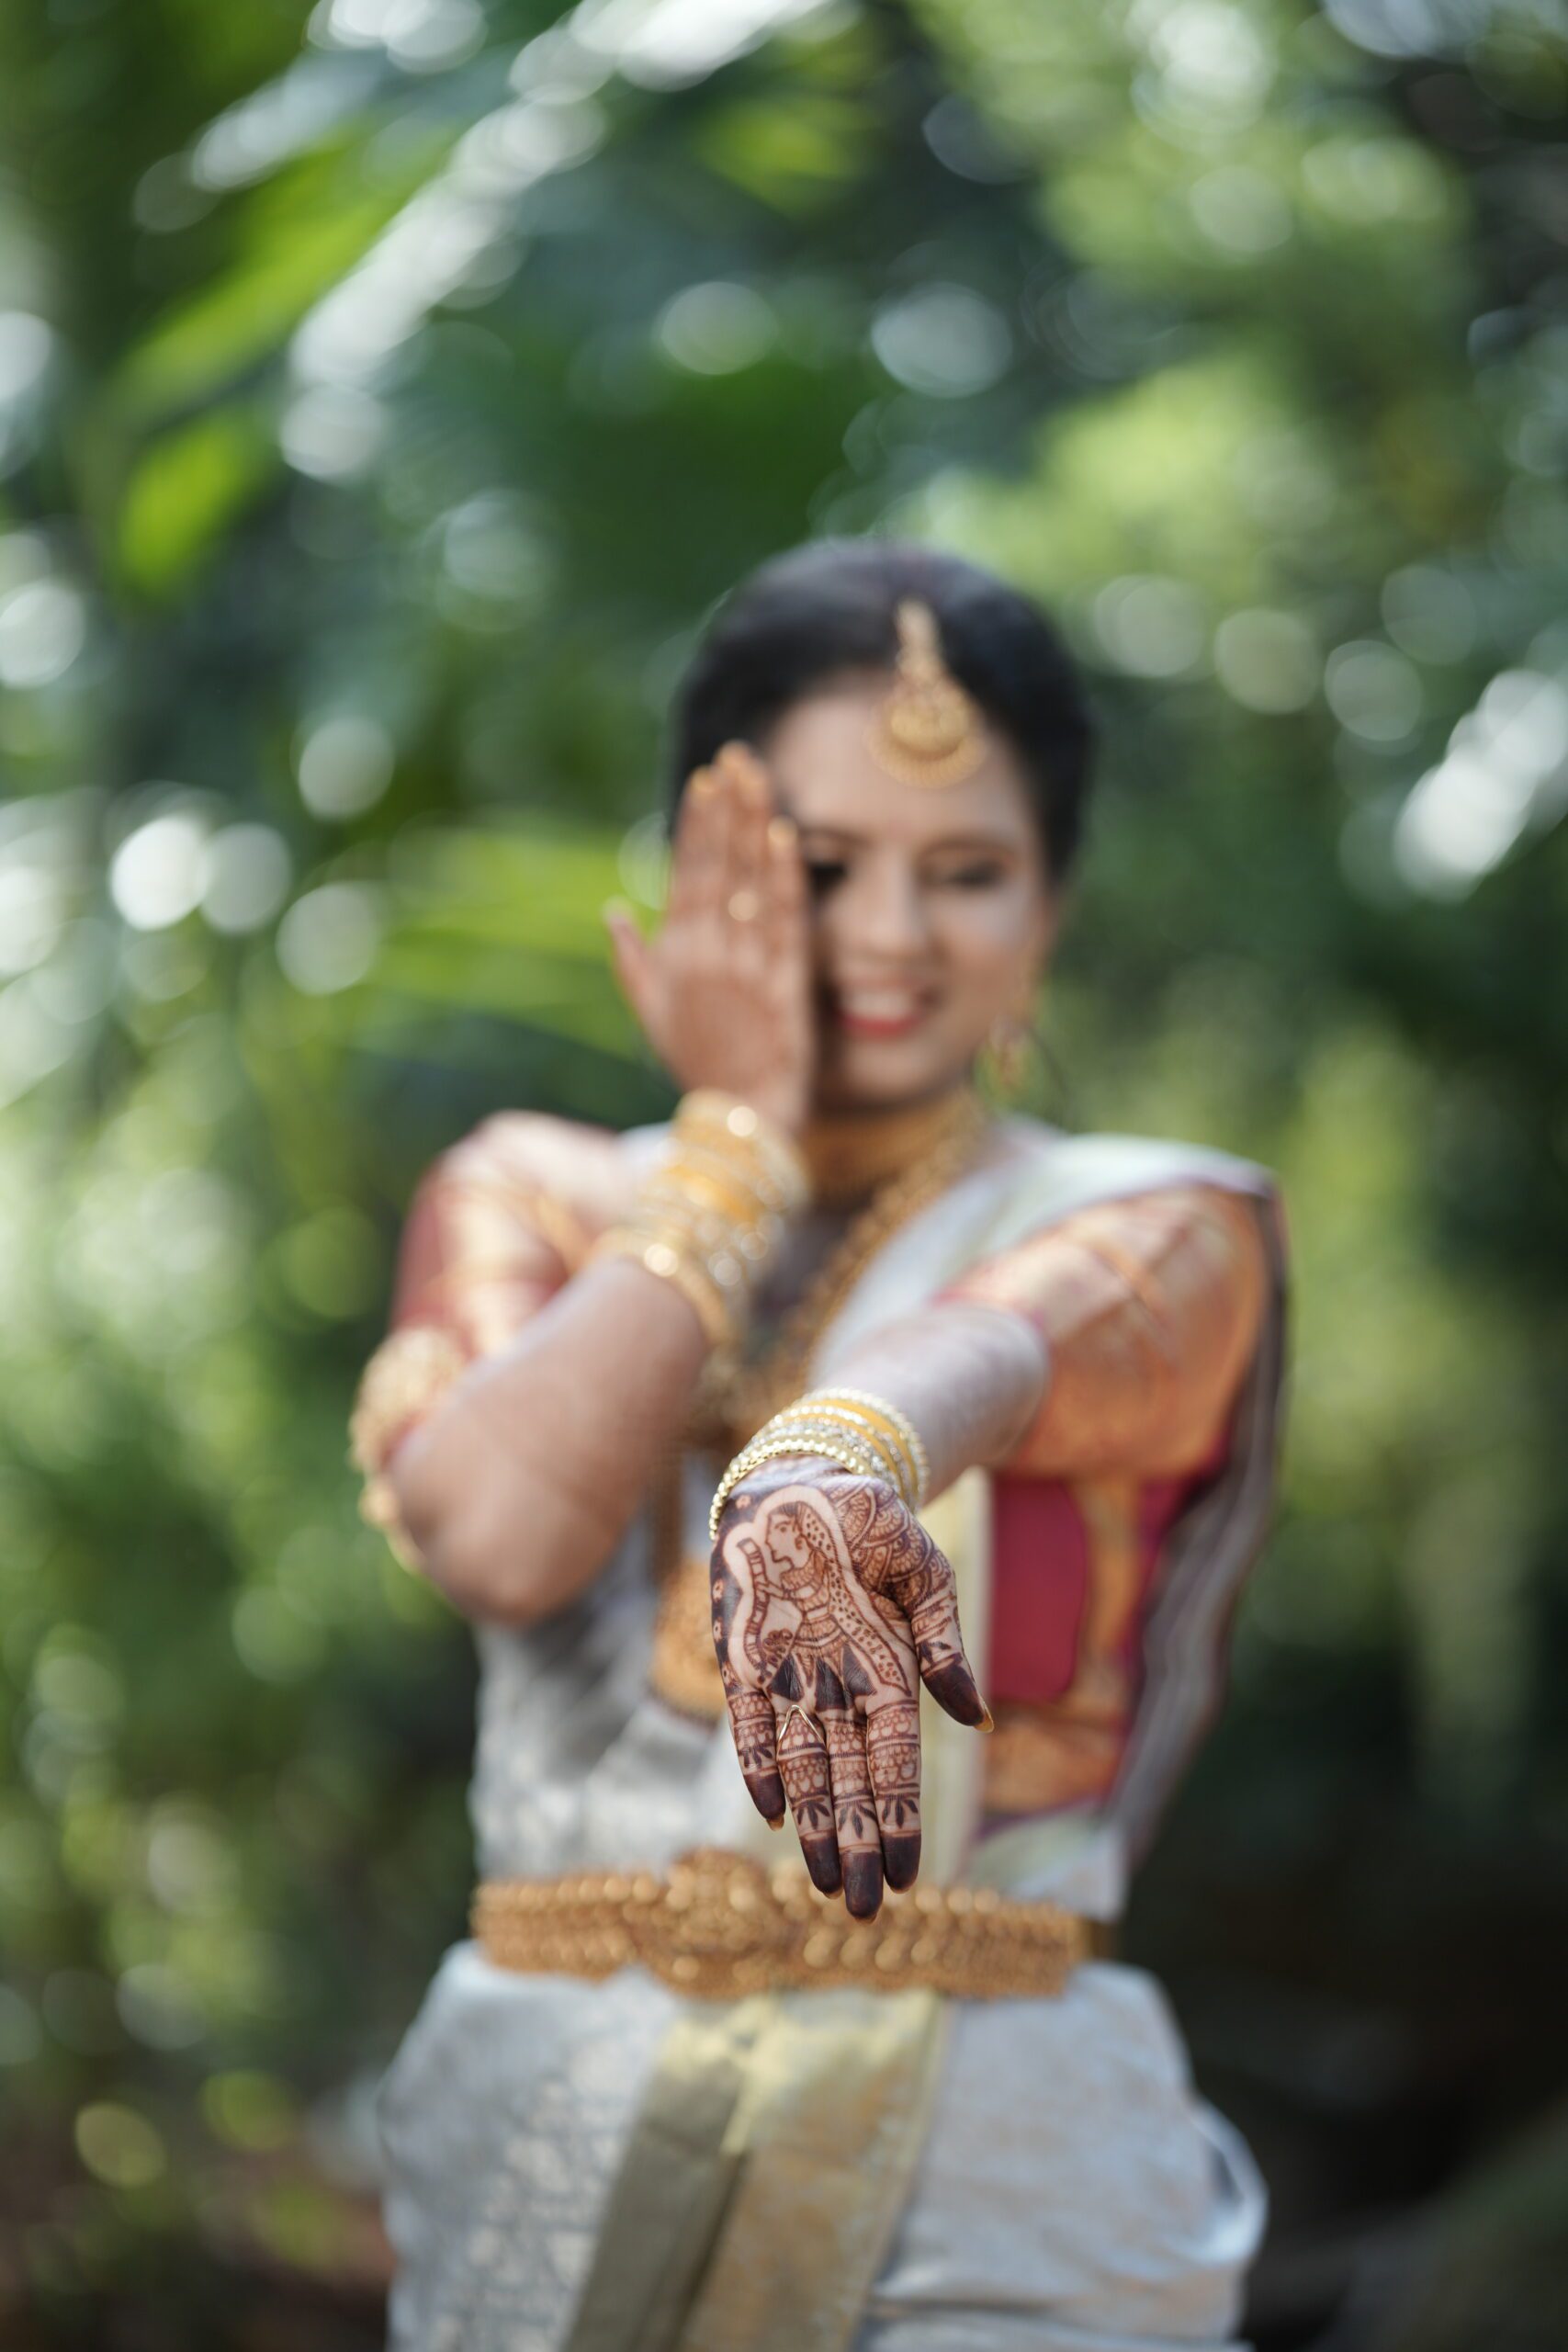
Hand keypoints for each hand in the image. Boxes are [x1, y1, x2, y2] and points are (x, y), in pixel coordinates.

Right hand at [604, 741, 812, 1136]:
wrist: (738, 1124)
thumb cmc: (700, 1068)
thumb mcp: (653, 1016)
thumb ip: (632, 961)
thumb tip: (613, 910)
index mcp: (676, 957)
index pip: (686, 876)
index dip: (696, 828)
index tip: (705, 782)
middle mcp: (707, 956)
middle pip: (718, 868)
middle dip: (726, 810)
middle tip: (735, 757)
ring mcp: (746, 969)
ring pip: (750, 884)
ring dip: (753, 826)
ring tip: (758, 777)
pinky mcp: (784, 987)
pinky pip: (784, 922)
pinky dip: (784, 878)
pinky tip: (786, 836)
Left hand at [711, 1460, 989, 1919]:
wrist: (801, 1478)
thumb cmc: (869, 1521)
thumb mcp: (924, 1569)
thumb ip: (942, 1637)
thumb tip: (973, 1716)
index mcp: (888, 1670)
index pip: (897, 1761)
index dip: (902, 1817)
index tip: (912, 1874)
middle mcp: (838, 1686)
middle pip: (849, 1781)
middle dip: (858, 1844)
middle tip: (866, 1909)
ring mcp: (788, 1676)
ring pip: (803, 1767)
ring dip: (812, 1825)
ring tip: (826, 1885)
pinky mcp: (741, 1659)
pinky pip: (751, 1723)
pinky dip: (761, 1764)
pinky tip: (771, 1813)